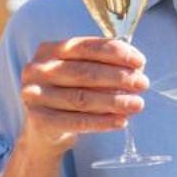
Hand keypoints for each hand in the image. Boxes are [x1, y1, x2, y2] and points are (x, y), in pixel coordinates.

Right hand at [15, 37, 148, 159]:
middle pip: (85, 73)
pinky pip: (77, 122)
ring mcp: (35, 95)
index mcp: (49, 50)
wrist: (42, 129)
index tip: (140, 61)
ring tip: (137, 104)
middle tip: (142, 83)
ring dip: (114, 101)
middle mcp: (38, 70)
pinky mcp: (39, 120)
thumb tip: (137, 67)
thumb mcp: (80, 74)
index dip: (114, 53)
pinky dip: (102, 122)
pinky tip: (121, 121)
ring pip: (82, 98)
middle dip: (118, 77)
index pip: (85, 47)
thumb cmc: (68, 93)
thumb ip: (103, 65)